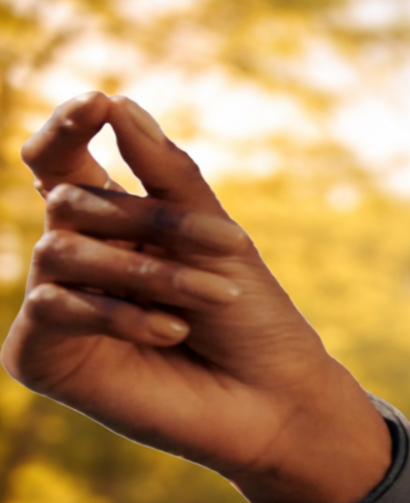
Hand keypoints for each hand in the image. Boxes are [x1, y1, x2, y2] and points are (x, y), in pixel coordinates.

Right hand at [4, 92, 389, 502]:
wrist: (273, 402)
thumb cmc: (252, 321)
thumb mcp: (217, 237)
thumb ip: (167, 176)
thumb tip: (118, 100)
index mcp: (110, 226)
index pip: (60, 164)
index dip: (66, 130)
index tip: (96, 103)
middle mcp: (73, 261)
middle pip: (70, 203)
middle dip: (147, 220)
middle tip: (219, 245)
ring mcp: (54, 309)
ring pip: (63, 252)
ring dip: (147, 272)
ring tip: (209, 298)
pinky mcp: (42, 356)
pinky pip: (54, 307)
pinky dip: (118, 315)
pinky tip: (172, 332)